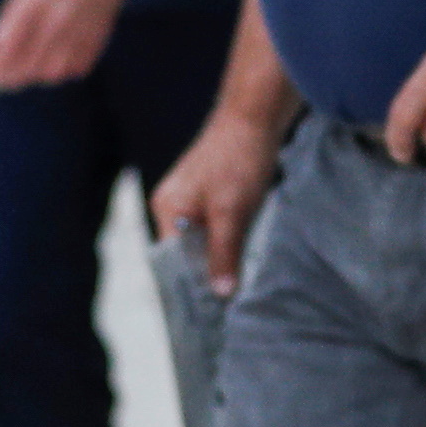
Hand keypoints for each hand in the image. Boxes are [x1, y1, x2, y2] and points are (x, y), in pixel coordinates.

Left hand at [0, 0, 137, 92]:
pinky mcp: (98, 36)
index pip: (9, 45)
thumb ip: (13, 11)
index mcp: (35, 2)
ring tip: (27, 73)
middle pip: (29, 65)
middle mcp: (56, 20)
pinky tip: (56, 64)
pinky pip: (77, 67)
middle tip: (1, 82)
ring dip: (37, 76)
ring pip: (53, 72)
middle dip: (11, 77)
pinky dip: (64, 71)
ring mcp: (79, 30)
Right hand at [153, 107, 284, 290]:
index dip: (190, 284)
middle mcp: (174, 204)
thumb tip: (219, 295)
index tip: (209, 311)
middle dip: (207, 273)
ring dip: (222, 257)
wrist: (257, 115)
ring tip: (238, 281)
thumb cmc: (239, 159)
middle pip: (187, 252)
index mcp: (168, 209)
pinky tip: (247, 251)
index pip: (172, 261)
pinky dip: (231, 240)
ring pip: (205, 240)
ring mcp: (193, 197)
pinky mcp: (213, 191)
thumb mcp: (232, 213)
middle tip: (229, 301)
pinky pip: (217, 226)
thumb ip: (223, 253)